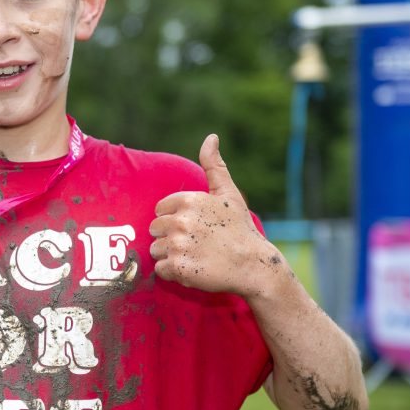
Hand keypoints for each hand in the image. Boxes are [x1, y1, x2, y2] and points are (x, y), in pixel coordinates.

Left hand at [148, 134, 272, 295]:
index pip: (160, 210)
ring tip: (194, 256)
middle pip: (155, 229)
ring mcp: (178, 245)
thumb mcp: (228, 193)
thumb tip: (211, 137)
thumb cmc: (240, 229)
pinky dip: (172, 272)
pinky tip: (192, 268)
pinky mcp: (178, 268)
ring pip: (156, 250)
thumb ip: (214, 166)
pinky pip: (160, 270)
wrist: (253, 265)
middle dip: (169, 237)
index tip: (194, 227)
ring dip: (170, 255)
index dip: (174, 219)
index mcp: (188, 200)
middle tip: (194, 243)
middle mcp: (180, 221)